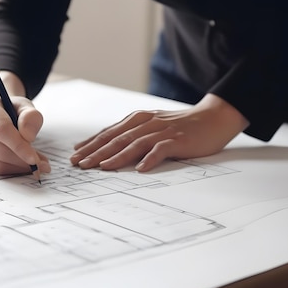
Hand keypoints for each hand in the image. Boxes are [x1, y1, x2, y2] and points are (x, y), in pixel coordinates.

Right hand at [0, 72, 50, 174]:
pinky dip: (12, 170)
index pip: (1, 129)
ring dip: (19, 167)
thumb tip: (28, 136)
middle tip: (42, 165)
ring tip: (37, 165)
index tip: (35, 159)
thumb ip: (31, 116)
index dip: (19, 146)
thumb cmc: (12, 108)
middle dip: (23, 160)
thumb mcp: (25, 106)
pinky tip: (23, 164)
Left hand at [70, 94, 248, 171]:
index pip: (109, 133)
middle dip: (96, 152)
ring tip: (101, 167)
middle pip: (116, 139)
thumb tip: (108, 148)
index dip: (91, 144)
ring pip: (134, 144)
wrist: (213, 118)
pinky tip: (139, 169)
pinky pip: (161, 150)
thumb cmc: (180, 126)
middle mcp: (146, 123)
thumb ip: (132, 134)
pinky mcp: (177, 140)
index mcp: (138, 120)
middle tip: (79, 164)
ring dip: (116, 156)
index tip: (75, 155)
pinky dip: (149, 159)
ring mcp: (162, 131)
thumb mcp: (152, 126)